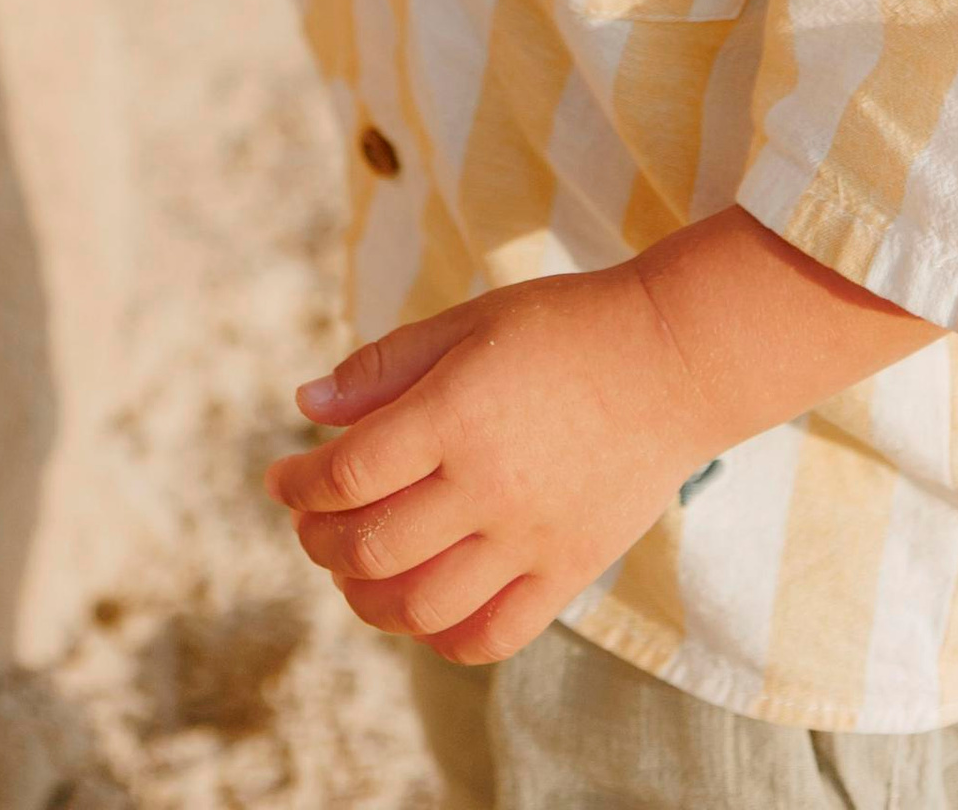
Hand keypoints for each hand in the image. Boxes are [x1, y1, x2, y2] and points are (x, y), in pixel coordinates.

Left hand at [264, 263, 715, 666]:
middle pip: (370, 548)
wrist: (675, 358)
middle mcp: (488, 486)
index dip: (298, 483)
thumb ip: (386, 366)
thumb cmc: (565, 327)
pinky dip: (440, 636)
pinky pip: (489, 635)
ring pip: (418, 607)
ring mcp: (530, 539)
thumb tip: (304, 405)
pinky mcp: (568, 571)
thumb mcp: (471, 321)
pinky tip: (423, 607)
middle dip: (319, 541)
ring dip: (366, 597)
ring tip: (355, 570)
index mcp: (456, 415)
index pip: (346, 475)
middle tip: (312, 522)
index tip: (282, 476)